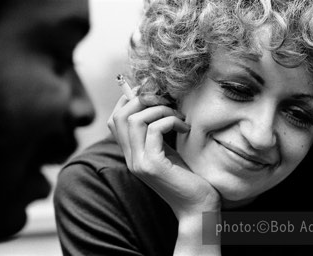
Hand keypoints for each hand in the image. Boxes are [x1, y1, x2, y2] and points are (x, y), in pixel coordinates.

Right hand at [107, 94, 219, 219]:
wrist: (197, 208)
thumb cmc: (187, 177)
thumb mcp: (168, 151)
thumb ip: (158, 133)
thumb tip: (159, 104)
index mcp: (131, 153)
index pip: (115, 119)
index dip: (130, 100)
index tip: (153, 93)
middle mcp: (130, 158)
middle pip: (119, 116)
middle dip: (143, 100)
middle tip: (166, 101)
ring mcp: (138, 163)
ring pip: (134, 119)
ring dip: (160, 110)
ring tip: (178, 117)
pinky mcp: (152, 166)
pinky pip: (153, 130)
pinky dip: (170, 121)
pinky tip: (185, 128)